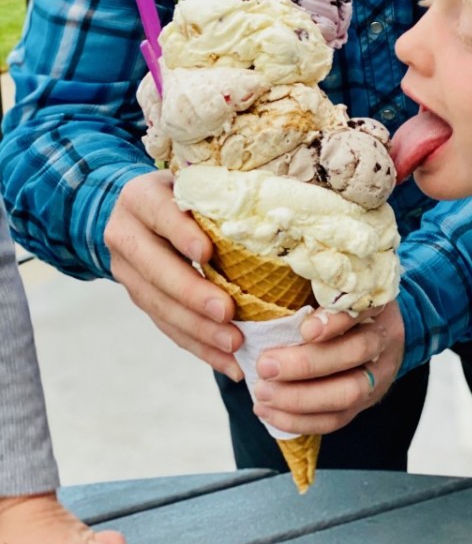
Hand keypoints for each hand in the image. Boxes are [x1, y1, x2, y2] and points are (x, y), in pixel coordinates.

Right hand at [105, 170, 241, 379]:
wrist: (129, 209)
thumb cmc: (180, 192)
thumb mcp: (190, 182)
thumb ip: (216, 196)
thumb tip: (274, 210)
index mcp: (141, 198)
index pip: (161, 215)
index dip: (182, 234)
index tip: (208, 254)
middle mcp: (126, 234)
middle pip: (157, 270)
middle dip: (193, 296)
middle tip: (228, 314)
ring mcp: (127, 271)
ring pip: (160, 306)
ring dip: (198, 331)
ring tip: (234, 346)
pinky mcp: (137, 297)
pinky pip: (166, 326)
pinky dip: (198, 346)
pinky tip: (227, 361)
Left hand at [250, 301, 404, 434]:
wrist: (379, 331)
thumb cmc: (343, 304)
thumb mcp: (336, 288)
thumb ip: (315, 290)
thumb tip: (269, 291)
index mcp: (375, 304)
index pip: (361, 311)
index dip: (335, 321)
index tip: (305, 329)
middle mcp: (383, 339)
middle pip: (355, 354)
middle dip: (307, 364)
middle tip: (265, 365)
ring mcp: (378, 375)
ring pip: (348, 393)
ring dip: (300, 398)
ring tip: (262, 393)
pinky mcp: (364, 403)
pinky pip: (336, 419)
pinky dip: (300, 420)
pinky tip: (268, 412)